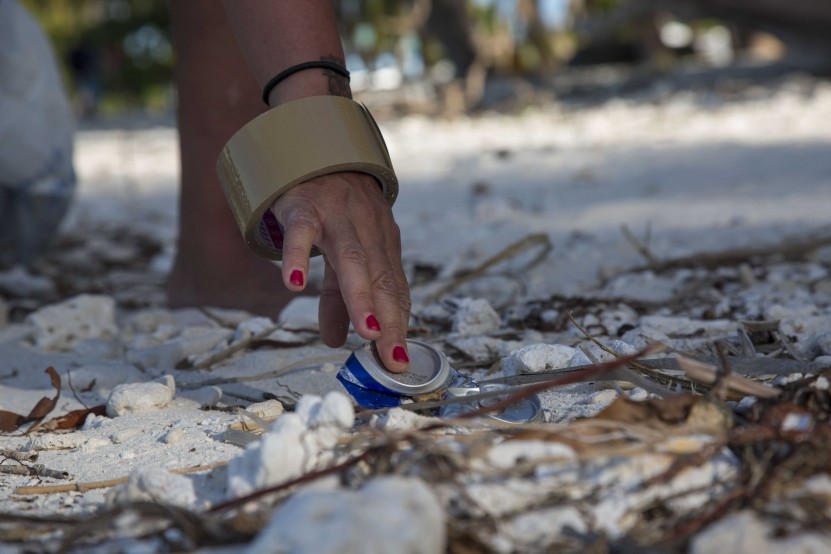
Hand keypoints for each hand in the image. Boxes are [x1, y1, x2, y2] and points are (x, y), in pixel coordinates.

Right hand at [271, 171, 410, 370]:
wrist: (317, 150)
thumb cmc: (333, 210)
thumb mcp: (340, 254)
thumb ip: (339, 298)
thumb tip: (336, 343)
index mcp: (382, 244)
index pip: (394, 289)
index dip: (398, 323)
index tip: (399, 362)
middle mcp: (368, 230)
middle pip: (381, 277)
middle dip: (389, 318)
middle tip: (391, 356)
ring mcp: (338, 216)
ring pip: (352, 257)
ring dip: (361, 296)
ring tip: (366, 332)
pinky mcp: (304, 205)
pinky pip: (302, 231)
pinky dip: (299, 256)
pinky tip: (296, 284)